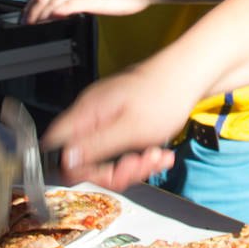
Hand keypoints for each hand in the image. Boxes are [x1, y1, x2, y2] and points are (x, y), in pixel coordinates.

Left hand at [22, 0, 156, 22]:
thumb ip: (77, 1)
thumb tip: (64, 13)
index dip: (31, 4)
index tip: (27, 17)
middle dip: (30, 11)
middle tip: (26, 25)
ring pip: (51, 0)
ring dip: (39, 14)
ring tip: (34, 26)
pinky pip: (67, 5)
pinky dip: (56, 13)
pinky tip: (52, 21)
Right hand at [43, 65, 195, 189]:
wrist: (191, 74)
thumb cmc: (164, 95)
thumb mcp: (130, 129)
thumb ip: (95, 145)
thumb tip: (65, 160)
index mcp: (88, 112)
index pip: (57, 144)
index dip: (74, 167)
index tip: (103, 173)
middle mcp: (93, 113)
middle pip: (85, 156)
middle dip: (114, 170)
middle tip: (137, 166)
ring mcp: (108, 116)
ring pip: (108, 156)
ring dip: (134, 165)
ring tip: (156, 158)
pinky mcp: (124, 120)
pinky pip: (124, 148)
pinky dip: (142, 155)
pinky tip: (160, 153)